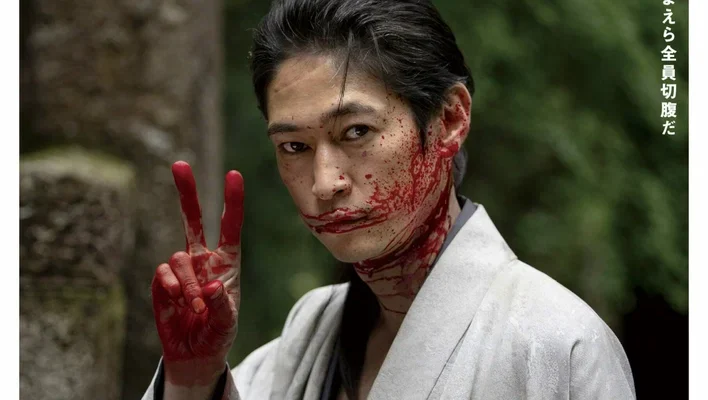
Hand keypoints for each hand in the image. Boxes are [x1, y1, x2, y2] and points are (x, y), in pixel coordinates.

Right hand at [151, 161, 243, 386]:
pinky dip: (171, 286)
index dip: (232, 201)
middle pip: (192, 219)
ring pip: (179, 257)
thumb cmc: (218, 333)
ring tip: (194, 307)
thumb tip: (210, 286)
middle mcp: (203, 259)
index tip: (233, 174)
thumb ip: (221, 306)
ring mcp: (181, 269)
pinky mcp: (162, 282)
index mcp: (227, 262)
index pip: (230, 226)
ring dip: (187, 282)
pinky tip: (177, 303)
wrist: (195, 354)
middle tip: (179, 165)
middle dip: (186, 192)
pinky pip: (163, 272)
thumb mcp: (227, 322)